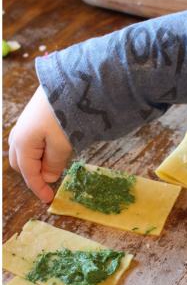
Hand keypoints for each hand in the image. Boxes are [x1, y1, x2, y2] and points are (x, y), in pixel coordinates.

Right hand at [8, 86, 71, 202]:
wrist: (69, 85)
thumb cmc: (64, 116)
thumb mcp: (62, 145)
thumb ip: (54, 164)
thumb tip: (48, 177)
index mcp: (22, 144)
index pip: (28, 173)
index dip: (38, 187)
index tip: (49, 199)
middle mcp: (18, 136)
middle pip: (22, 164)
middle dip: (35, 175)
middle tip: (54, 181)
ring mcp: (24, 127)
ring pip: (27, 154)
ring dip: (39, 163)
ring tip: (58, 165)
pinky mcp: (33, 121)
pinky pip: (33, 143)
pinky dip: (41, 152)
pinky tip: (57, 151)